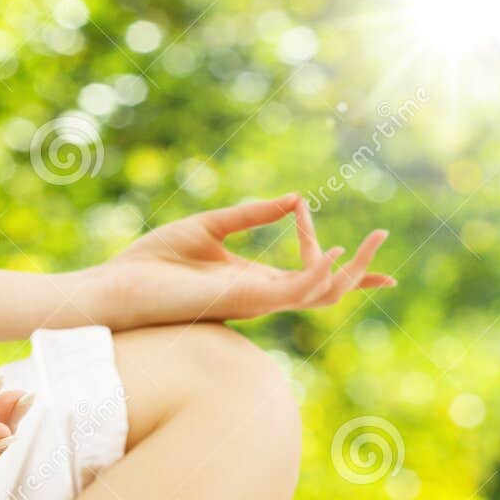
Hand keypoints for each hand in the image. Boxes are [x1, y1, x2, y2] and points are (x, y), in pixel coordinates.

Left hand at [86, 193, 395, 329]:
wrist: (118, 287)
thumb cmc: (153, 263)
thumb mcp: (210, 227)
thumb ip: (252, 214)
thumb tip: (295, 198)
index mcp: (252, 280)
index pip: (309, 278)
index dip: (336, 258)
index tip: (326, 216)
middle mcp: (259, 296)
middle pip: (325, 291)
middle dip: (360, 271)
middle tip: (381, 238)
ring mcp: (254, 300)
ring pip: (317, 294)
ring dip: (348, 271)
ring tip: (368, 241)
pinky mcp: (242, 299)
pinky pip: (291, 292)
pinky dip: (315, 272)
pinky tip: (329, 252)